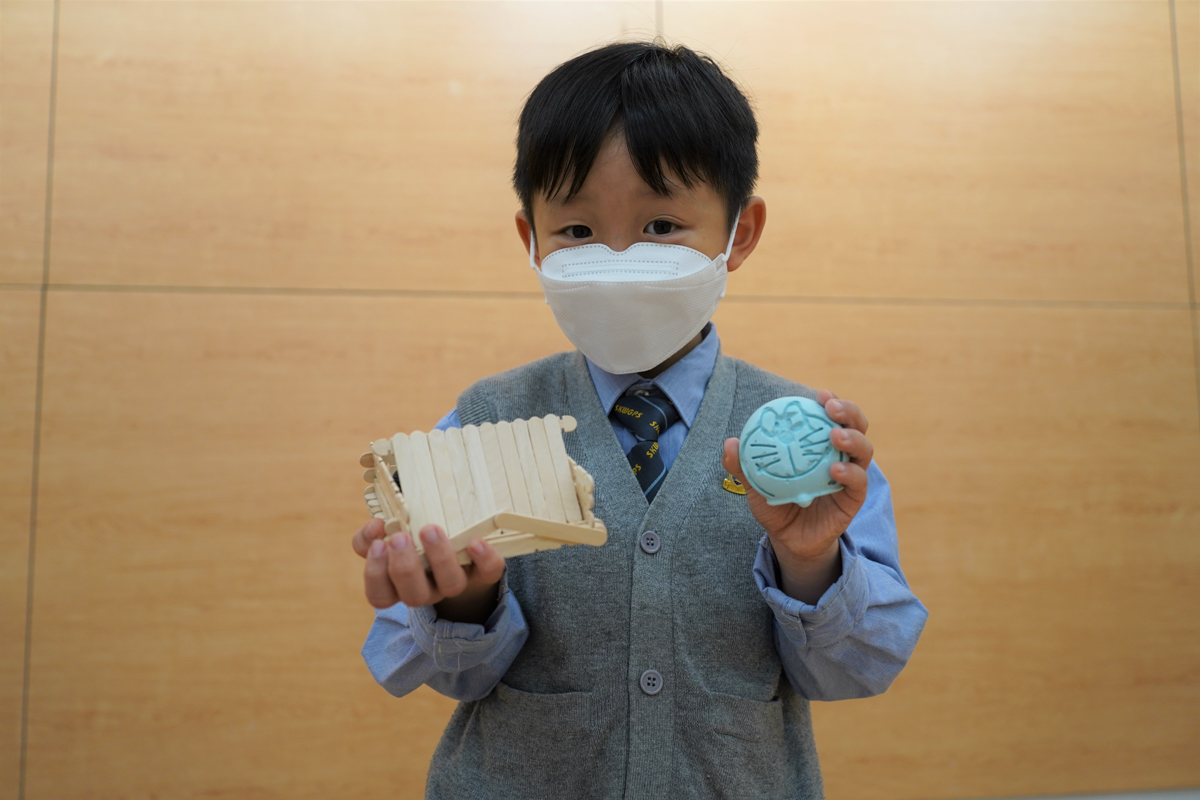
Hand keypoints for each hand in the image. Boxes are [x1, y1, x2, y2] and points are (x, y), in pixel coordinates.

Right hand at [351, 517, 505, 624]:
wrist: (453, 543)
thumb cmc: (411, 541)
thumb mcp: (387, 537)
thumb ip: (371, 535)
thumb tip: (375, 526)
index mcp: (399, 585)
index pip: (381, 596)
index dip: (376, 575)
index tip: (378, 545)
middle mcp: (427, 590)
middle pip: (415, 596)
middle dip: (404, 568)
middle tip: (398, 538)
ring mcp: (456, 583)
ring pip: (451, 585)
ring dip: (440, 558)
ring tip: (429, 529)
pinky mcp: (484, 572)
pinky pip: (489, 572)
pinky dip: (484, 559)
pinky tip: (474, 541)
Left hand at [721, 390, 873, 603]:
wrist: (788, 540)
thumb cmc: (776, 504)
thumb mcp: (756, 484)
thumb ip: (743, 465)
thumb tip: (730, 443)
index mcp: (820, 445)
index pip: (832, 417)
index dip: (832, 402)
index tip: (821, 395)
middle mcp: (840, 456)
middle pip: (857, 426)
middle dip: (849, 411)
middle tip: (831, 408)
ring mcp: (851, 477)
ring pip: (864, 450)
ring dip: (853, 438)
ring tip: (835, 436)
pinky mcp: (854, 500)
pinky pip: (860, 483)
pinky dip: (850, 474)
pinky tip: (835, 472)